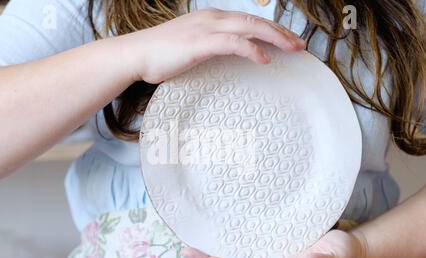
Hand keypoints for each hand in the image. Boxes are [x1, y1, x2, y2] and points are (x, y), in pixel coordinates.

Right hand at [122, 8, 305, 83]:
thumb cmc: (160, 54)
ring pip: (249, 28)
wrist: (136, 54)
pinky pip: (233, 43)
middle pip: (254, 21)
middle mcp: (212, 19)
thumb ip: (209, 46)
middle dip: (281, 32)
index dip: (271, 30)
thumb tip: (224, 55)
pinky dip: (251, 49)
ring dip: (274, 38)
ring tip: (293, 49)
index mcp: (211, 19)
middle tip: (300, 45)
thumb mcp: (190, 46)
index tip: (287, 40)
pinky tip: (264, 59)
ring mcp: (206, 29)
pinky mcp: (200, 43)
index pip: (248, 21)